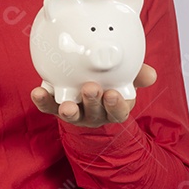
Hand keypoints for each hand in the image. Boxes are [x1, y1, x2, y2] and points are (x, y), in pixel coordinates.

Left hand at [30, 64, 157, 127]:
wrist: (88, 84)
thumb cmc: (111, 81)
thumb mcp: (126, 78)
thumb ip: (137, 74)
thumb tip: (151, 74)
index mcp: (114, 108)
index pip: (118, 112)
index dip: (116, 105)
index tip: (113, 94)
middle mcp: (95, 114)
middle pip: (95, 112)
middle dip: (93, 102)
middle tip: (91, 88)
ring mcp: (76, 112)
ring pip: (72, 115)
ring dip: (68, 109)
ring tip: (67, 105)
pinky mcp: (56, 108)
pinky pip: (48, 107)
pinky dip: (43, 100)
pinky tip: (37, 92)